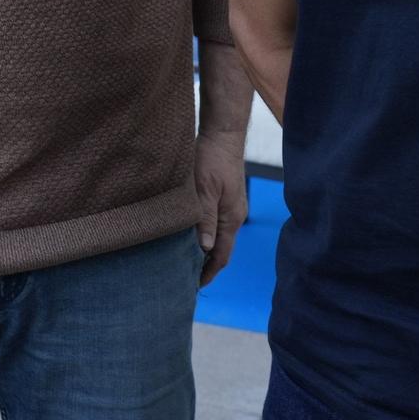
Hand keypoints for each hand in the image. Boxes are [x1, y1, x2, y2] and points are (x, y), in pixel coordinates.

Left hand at [193, 129, 247, 285]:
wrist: (222, 133)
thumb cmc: (212, 159)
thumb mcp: (204, 190)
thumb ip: (204, 219)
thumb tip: (205, 249)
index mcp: (232, 218)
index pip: (222, 255)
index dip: (209, 272)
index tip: (194, 286)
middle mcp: (234, 216)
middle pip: (221, 248)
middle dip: (206, 265)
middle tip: (185, 277)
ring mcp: (231, 206)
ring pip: (218, 236)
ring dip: (204, 249)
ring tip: (184, 260)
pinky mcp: (225, 197)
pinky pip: (216, 223)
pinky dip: (205, 234)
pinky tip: (190, 234)